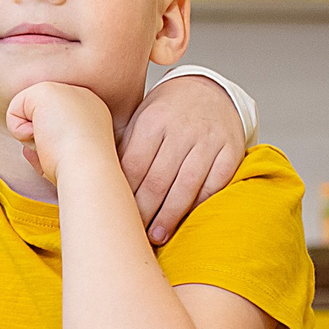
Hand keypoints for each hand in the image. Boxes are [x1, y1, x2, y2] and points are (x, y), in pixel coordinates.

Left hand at [3, 80, 116, 188]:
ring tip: (53, 143)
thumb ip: (51, 150)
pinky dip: (19, 132)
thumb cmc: (80, 172)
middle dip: (41, 138)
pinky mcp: (45, 89)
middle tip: (61, 148)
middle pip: (40, 118)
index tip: (70, 154)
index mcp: (93, 113)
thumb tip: (29, 150)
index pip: (56, 124)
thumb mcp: (68, 160)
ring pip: (26, 114)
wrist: (88, 168)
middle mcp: (83, 97)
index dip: (54, 143)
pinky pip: (13, 112)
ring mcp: (65, 90)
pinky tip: (42, 136)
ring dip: (31, 137)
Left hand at [119, 74, 246, 244]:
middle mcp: (181, 130)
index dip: (123, 194)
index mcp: (152, 120)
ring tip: (156, 236)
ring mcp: (208, 140)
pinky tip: (187, 221)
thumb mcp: (140, 119)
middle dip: (143, 211)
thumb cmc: (165, 114)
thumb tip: (97, 182)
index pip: (133, 166)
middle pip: (158, 179)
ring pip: (187, 185)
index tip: (114, 215)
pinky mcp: (231, 151)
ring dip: (169, 215)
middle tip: (132, 234)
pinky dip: (199, 205)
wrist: (208, 91)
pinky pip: (214, 184)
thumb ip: (123, 147)